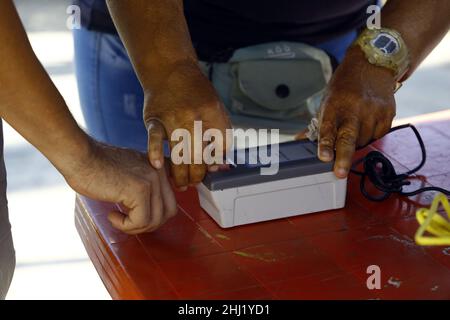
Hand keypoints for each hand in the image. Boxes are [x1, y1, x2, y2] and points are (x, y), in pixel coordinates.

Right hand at [63, 139, 176, 233]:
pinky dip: (125, 225)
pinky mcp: (140, 190)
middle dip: (148, 223)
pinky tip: (112, 215)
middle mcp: (159, 172)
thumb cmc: (95, 167)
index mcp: (159, 167)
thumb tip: (150, 213)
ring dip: (135, 227)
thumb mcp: (128, 171)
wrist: (79, 156)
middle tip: (127, 221)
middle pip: (169, 212)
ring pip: (156, 220)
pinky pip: (141, 221)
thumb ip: (143, 184)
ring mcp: (151, 180)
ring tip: (117, 218)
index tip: (136, 214)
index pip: (172, 199)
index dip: (157, 214)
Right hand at [144, 63, 231, 189]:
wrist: (170, 70)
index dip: (216, 161)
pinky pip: (153, 139)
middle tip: (195, 183)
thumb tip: (220, 165)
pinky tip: (158, 166)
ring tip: (182, 185)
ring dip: (180, 174)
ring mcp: (171, 118)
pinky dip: (155, 152)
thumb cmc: (195, 93)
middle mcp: (192, 116)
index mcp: (212, 112)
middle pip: (198, 156)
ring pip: (178, 153)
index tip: (211, 168)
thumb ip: (221, 135)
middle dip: (197, 175)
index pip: (220, 146)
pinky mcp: (154, 119)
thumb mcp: (216, 108)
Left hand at [316, 47, 396, 178]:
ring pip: (363, 141)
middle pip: (349, 138)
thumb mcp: (327, 101)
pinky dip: (371, 135)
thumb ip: (317, 124)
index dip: (326, 144)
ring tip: (354, 127)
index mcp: (335, 105)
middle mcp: (355, 108)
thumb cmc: (345, 86)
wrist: (372, 64)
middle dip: (344, 157)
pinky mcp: (388, 113)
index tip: (324, 157)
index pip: (328, 129)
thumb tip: (299, 141)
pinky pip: (378, 136)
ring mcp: (373, 111)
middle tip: (340, 173)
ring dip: (356, 143)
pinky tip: (367, 123)